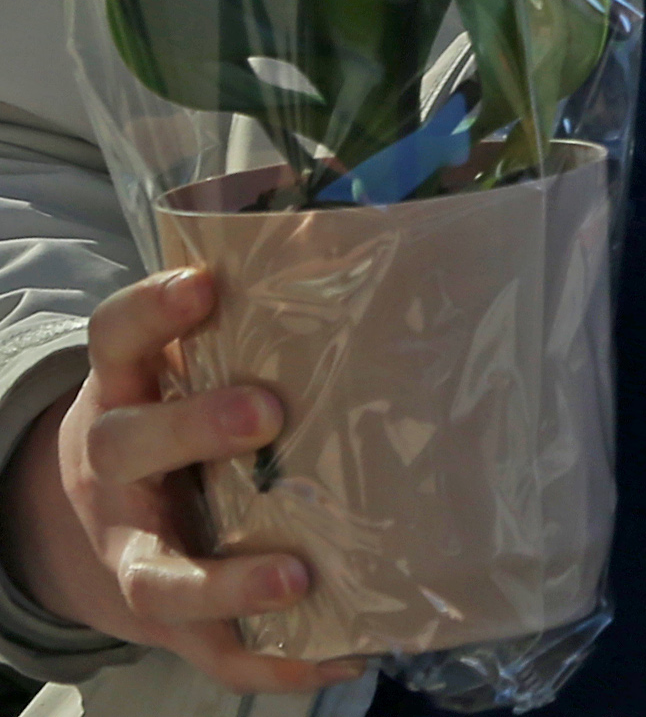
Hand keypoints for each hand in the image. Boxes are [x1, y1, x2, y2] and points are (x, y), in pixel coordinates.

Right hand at [0, 267, 362, 694]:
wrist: (99, 520)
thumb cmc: (181, 406)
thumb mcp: (190, 351)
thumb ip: (261, 287)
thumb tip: (359, 173)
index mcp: (126, 388)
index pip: (116, 337)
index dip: (152, 309)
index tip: (205, 282)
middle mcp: (115, 469)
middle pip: (128, 444)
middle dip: (192, 427)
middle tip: (266, 411)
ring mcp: (133, 551)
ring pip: (158, 572)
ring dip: (225, 580)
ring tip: (297, 576)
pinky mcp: (166, 622)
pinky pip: (213, 652)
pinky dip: (272, 660)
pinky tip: (342, 652)